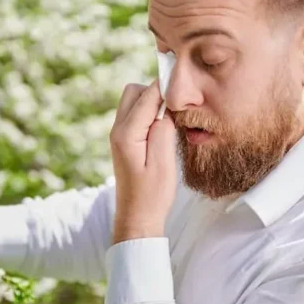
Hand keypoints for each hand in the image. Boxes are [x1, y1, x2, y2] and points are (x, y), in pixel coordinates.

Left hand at [109, 82, 176, 243]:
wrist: (137, 217)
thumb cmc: (153, 195)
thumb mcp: (163, 163)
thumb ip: (163, 130)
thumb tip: (166, 105)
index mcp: (126, 134)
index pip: (147, 95)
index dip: (166, 87)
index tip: (186, 86)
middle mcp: (117, 130)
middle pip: (134, 91)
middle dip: (156, 92)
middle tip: (177, 107)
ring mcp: (118, 135)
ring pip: (133, 101)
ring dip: (152, 102)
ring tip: (171, 120)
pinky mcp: (123, 141)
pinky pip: (134, 114)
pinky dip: (148, 113)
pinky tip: (163, 128)